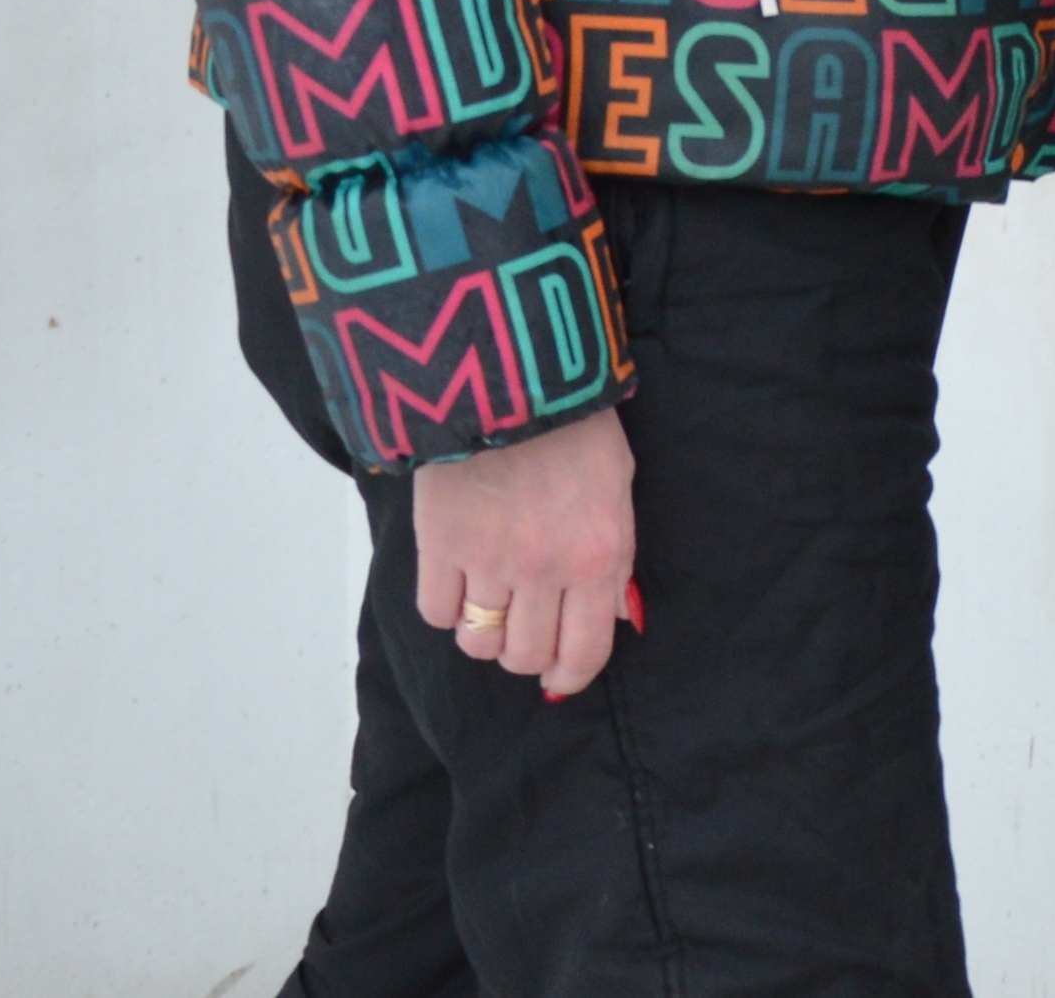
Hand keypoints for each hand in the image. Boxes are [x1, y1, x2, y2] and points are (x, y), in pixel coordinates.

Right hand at [412, 404, 638, 699]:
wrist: (513, 377)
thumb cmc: (575, 428)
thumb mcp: (618, 489)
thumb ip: (615, 560)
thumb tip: (613, 618)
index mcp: (598, 557)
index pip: (584, 652)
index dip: (569, 677)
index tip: (558, 678)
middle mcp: (546, 571)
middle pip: (525, 655)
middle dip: (525, 652)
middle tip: (523, 627)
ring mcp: (489, 562)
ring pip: (478, 643)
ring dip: (484, 633)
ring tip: (489, 601)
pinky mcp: (440, 546)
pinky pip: (436, 613)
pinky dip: (446, 608)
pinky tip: (457, 581)